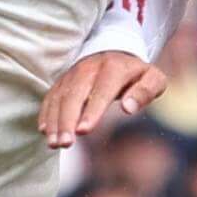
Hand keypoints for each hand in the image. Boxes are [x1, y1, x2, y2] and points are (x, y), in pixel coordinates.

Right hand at [39, 50, 167, 147]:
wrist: (115, 53)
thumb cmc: (136, 74)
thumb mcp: (153, 79)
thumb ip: (146, 92)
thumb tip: (128, 108)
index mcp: (113, 68)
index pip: (101, 91)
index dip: (92, 111)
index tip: (84, 131)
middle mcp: (89, 68)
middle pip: (74, 95)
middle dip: (67, 120)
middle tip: (65, 143)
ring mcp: (73, 74)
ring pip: (60, 97)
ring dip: (54, 121)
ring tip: (54, 144)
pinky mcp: (62, 81)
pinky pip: (51, 97)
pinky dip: (46, 114)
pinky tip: (44, 131)